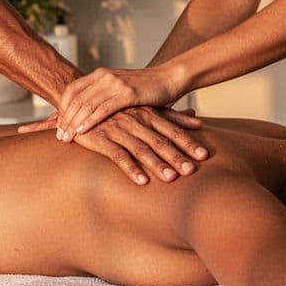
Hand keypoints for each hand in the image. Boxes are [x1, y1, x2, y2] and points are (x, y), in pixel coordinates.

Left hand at [57, 66, 183, 139]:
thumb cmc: (145, 88)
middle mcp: (105, 76)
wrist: (169, 79)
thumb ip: (103, 95)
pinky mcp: (128, 93)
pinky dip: (91, 120)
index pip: (72, 90)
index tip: (56, 124)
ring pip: (87, 104)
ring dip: (74, 122)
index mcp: (100, 74)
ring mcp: (116, 84)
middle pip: (76, 98)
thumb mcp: (119, 88)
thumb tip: (86, 110)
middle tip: (58, 135)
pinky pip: (104, 109)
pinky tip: (82, 131)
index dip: (62, 107)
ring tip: (66, 137)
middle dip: (65, 119)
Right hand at [66, 106, 207, 184]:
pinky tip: (142, 181)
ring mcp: (118, 129)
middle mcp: (135, 121)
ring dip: (157, 164)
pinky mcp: (102, 139)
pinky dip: (131, 168)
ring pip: (141, 148)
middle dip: (177, 156)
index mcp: (147, 114)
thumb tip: (196, 119)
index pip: (172, 129)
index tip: (204, 155)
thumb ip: (170, 115)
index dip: (187, 142)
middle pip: (160, 141)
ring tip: (171, 178)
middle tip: (192, 170)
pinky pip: (118, 155)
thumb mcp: (145, 109)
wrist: (80, 104)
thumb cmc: (118, 110)